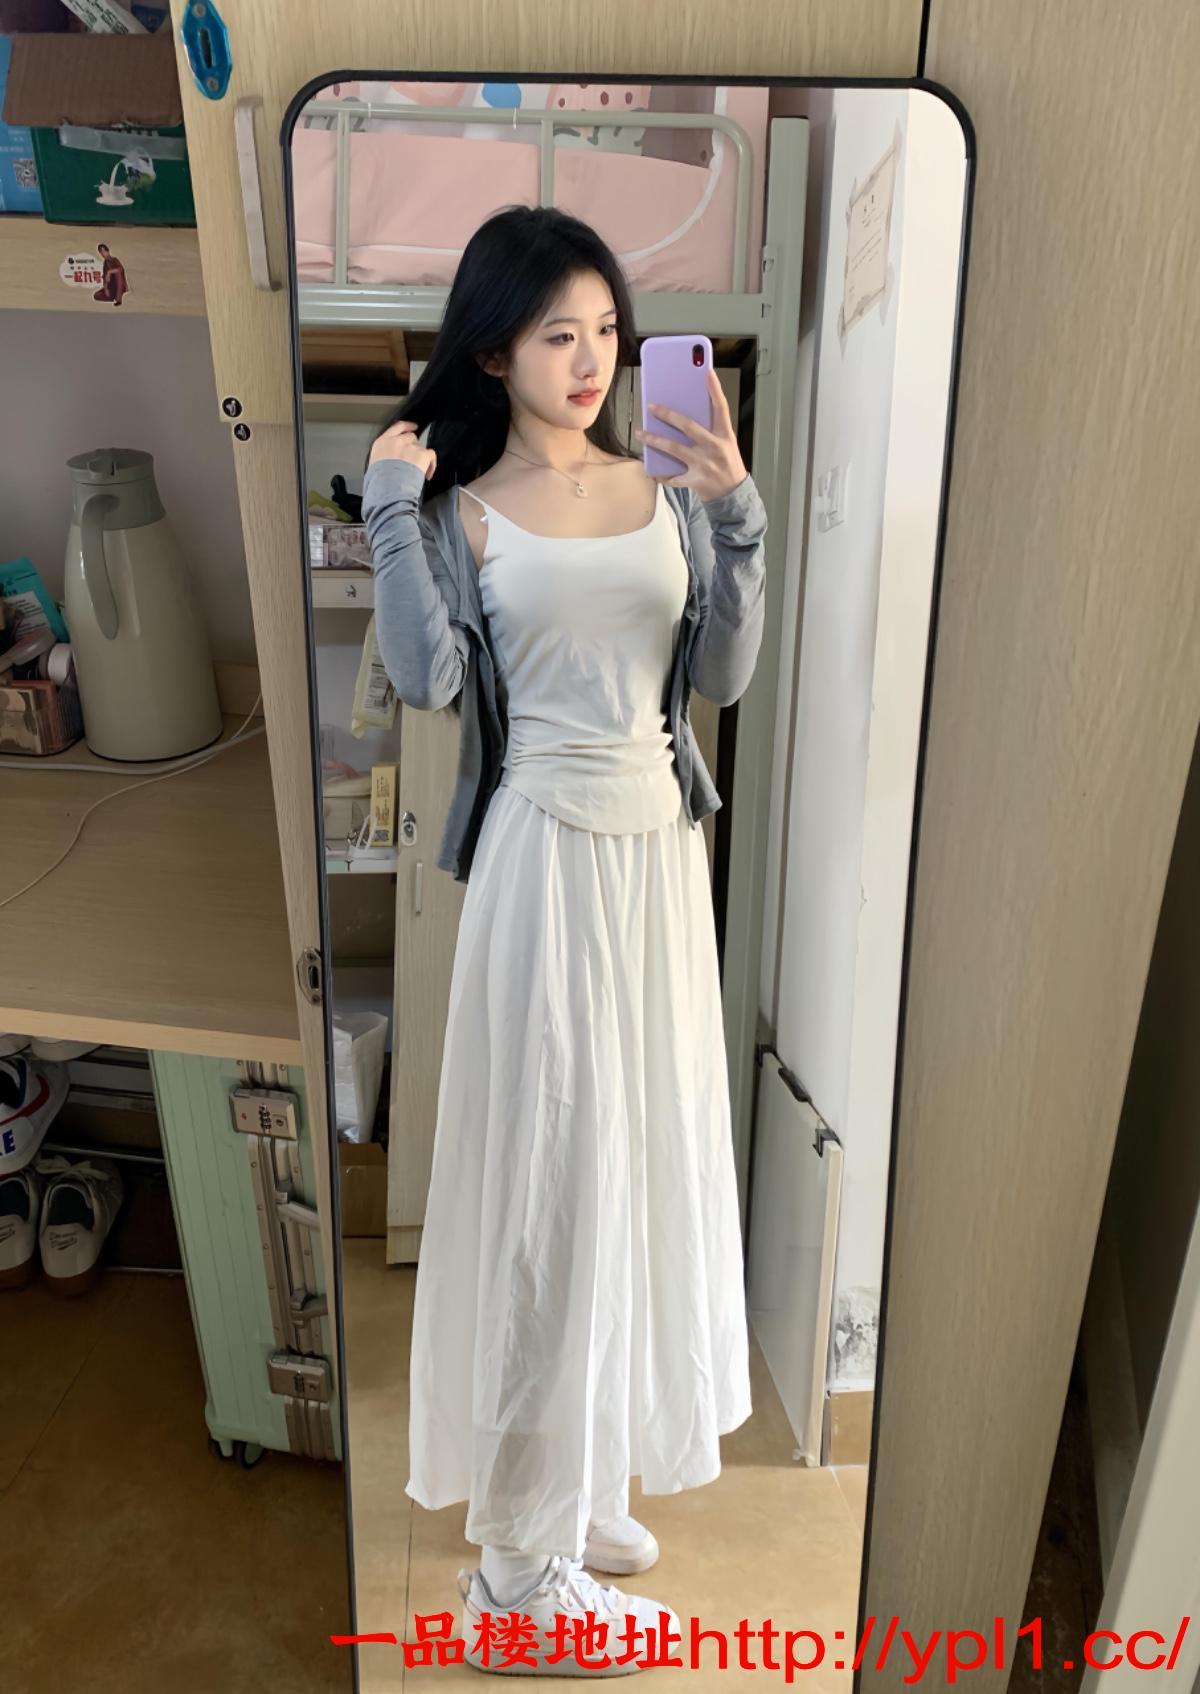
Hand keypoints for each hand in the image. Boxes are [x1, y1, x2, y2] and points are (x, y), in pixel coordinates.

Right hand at [369, 418, 437, 479]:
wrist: (388, 490)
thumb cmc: (379, 483)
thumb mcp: (373, 465)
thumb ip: (382, 456)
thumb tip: (388, 460)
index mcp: (382, 443)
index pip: (397, 427)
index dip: (407, 426)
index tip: (413, 427)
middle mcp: (396, 441)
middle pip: (411, 437)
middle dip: (414, 447)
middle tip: (413, 460)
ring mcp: (409, 447)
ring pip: (420, 446)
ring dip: (420, 457)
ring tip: (416, 472)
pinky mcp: (421, 455)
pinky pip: (431, 455)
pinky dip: (431, 465)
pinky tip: (427, 474)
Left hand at [634, 366, 747, 499]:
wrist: (732, 494)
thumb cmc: (726, 464)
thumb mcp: (725, 442)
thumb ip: (709, 429)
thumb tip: (682, 416)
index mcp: (724, 435)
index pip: (721, 407)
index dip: (715, 389)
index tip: (707, 372)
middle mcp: (714, 447)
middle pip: (688, 426)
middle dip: (668, 415)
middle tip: (651, 407)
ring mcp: (704, 464)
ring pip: (674, 448)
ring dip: (655, 440)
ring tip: (641, 434)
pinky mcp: (695, 480)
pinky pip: (673, 476)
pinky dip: (661, 474)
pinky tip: (652, 470)